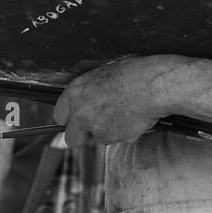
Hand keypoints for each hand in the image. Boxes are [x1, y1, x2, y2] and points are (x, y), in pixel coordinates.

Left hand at [52, 55, 173, 146]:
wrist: (152, 85)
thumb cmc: (132, 73)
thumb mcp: (104, 75)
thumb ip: (91, 92)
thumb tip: (89, 102)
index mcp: (76, 91)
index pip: (59, 115)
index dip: (70, 120)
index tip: (78, 121)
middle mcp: (81, 112)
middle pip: (72, 138)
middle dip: (83, 137)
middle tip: (99, 127)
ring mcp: (96, 128)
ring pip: (100, 138)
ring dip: (111, 131)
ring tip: (127, 111)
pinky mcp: (113, 138)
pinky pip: (119, 139)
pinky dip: (127, 132)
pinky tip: (136, 116)